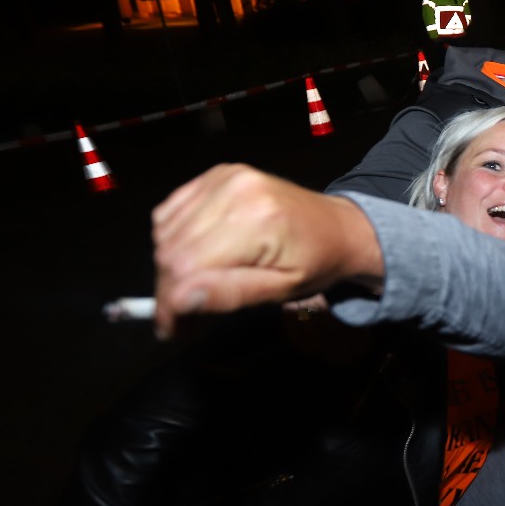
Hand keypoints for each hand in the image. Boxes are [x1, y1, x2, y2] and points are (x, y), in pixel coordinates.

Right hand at [151, 164, 381, 338]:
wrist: (338, 226)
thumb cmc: (317, 262)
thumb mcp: (282, 289)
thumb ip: (231, 293)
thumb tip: (179, 301)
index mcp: (256, 220)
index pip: (187, 265)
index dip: (171, 303)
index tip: (172, 330)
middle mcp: (236, 191)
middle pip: (172, 249)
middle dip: (169, 290)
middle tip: (182, 319)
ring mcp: (225, 178)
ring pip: (165, 231)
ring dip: (169, 266)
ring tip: (192, 289)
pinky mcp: (218, 175)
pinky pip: (171, 210)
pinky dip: (172, 237)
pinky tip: (195, 255)